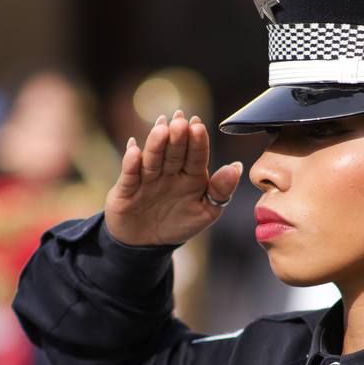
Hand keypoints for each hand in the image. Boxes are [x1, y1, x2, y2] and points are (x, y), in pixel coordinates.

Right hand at [105, 110, 242, 246]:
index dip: (197, 141)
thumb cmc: (178, 224)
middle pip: (174, 153)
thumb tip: (237, 166)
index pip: (196, 156)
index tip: (198, 125)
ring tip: (161, 128)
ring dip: (157, 144)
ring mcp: (147, 179)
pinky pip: (130, 175)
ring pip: (153, 159)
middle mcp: (169, 172)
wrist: (146, 244)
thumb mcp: (205, 213)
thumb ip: (221, 192)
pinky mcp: (126, 189)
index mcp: (191, 175)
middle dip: (178, 137)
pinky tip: (134, 150)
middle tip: (181, 120)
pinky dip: (131, 163)